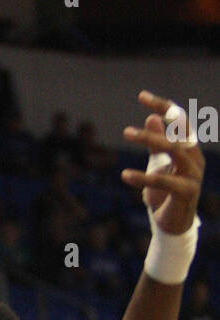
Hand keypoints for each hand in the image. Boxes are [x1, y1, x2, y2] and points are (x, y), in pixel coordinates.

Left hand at [121, 90, 203, 233]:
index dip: (163, 107)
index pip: (180, 121)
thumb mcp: (158, 163)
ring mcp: (194, 175)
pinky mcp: (187, 192)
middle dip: (154, 128)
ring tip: (127, 135)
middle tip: (126, 132)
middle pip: (180, 133)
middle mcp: (195, 158)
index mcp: (189, 148)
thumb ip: (156, 141)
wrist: (172, 224)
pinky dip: (143, 177)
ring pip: (174, 150)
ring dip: (150, 141)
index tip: (142, 96)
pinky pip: (165, 181)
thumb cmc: (165, 192)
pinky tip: (124, 175)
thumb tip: (152, 116)